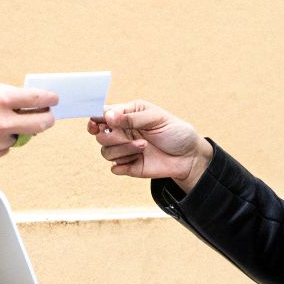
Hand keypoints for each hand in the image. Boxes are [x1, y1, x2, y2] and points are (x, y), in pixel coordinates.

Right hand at [88, 100, 212, 189]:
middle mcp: (122, 133)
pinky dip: (123, 164)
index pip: (102, 115)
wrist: (189, 156)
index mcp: (126, 116)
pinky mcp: (129, 166)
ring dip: (123, 150)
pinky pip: (114, 168)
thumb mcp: (156, 118)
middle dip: (112, 137)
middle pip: (100, 136)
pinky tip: (139, 159)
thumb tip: (108, 116)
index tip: (96, 124)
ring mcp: (125, 150)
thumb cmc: (175, 132)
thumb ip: (131, 117)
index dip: (95, 119)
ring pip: (105, 152)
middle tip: (128, 136)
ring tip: (144, 146)